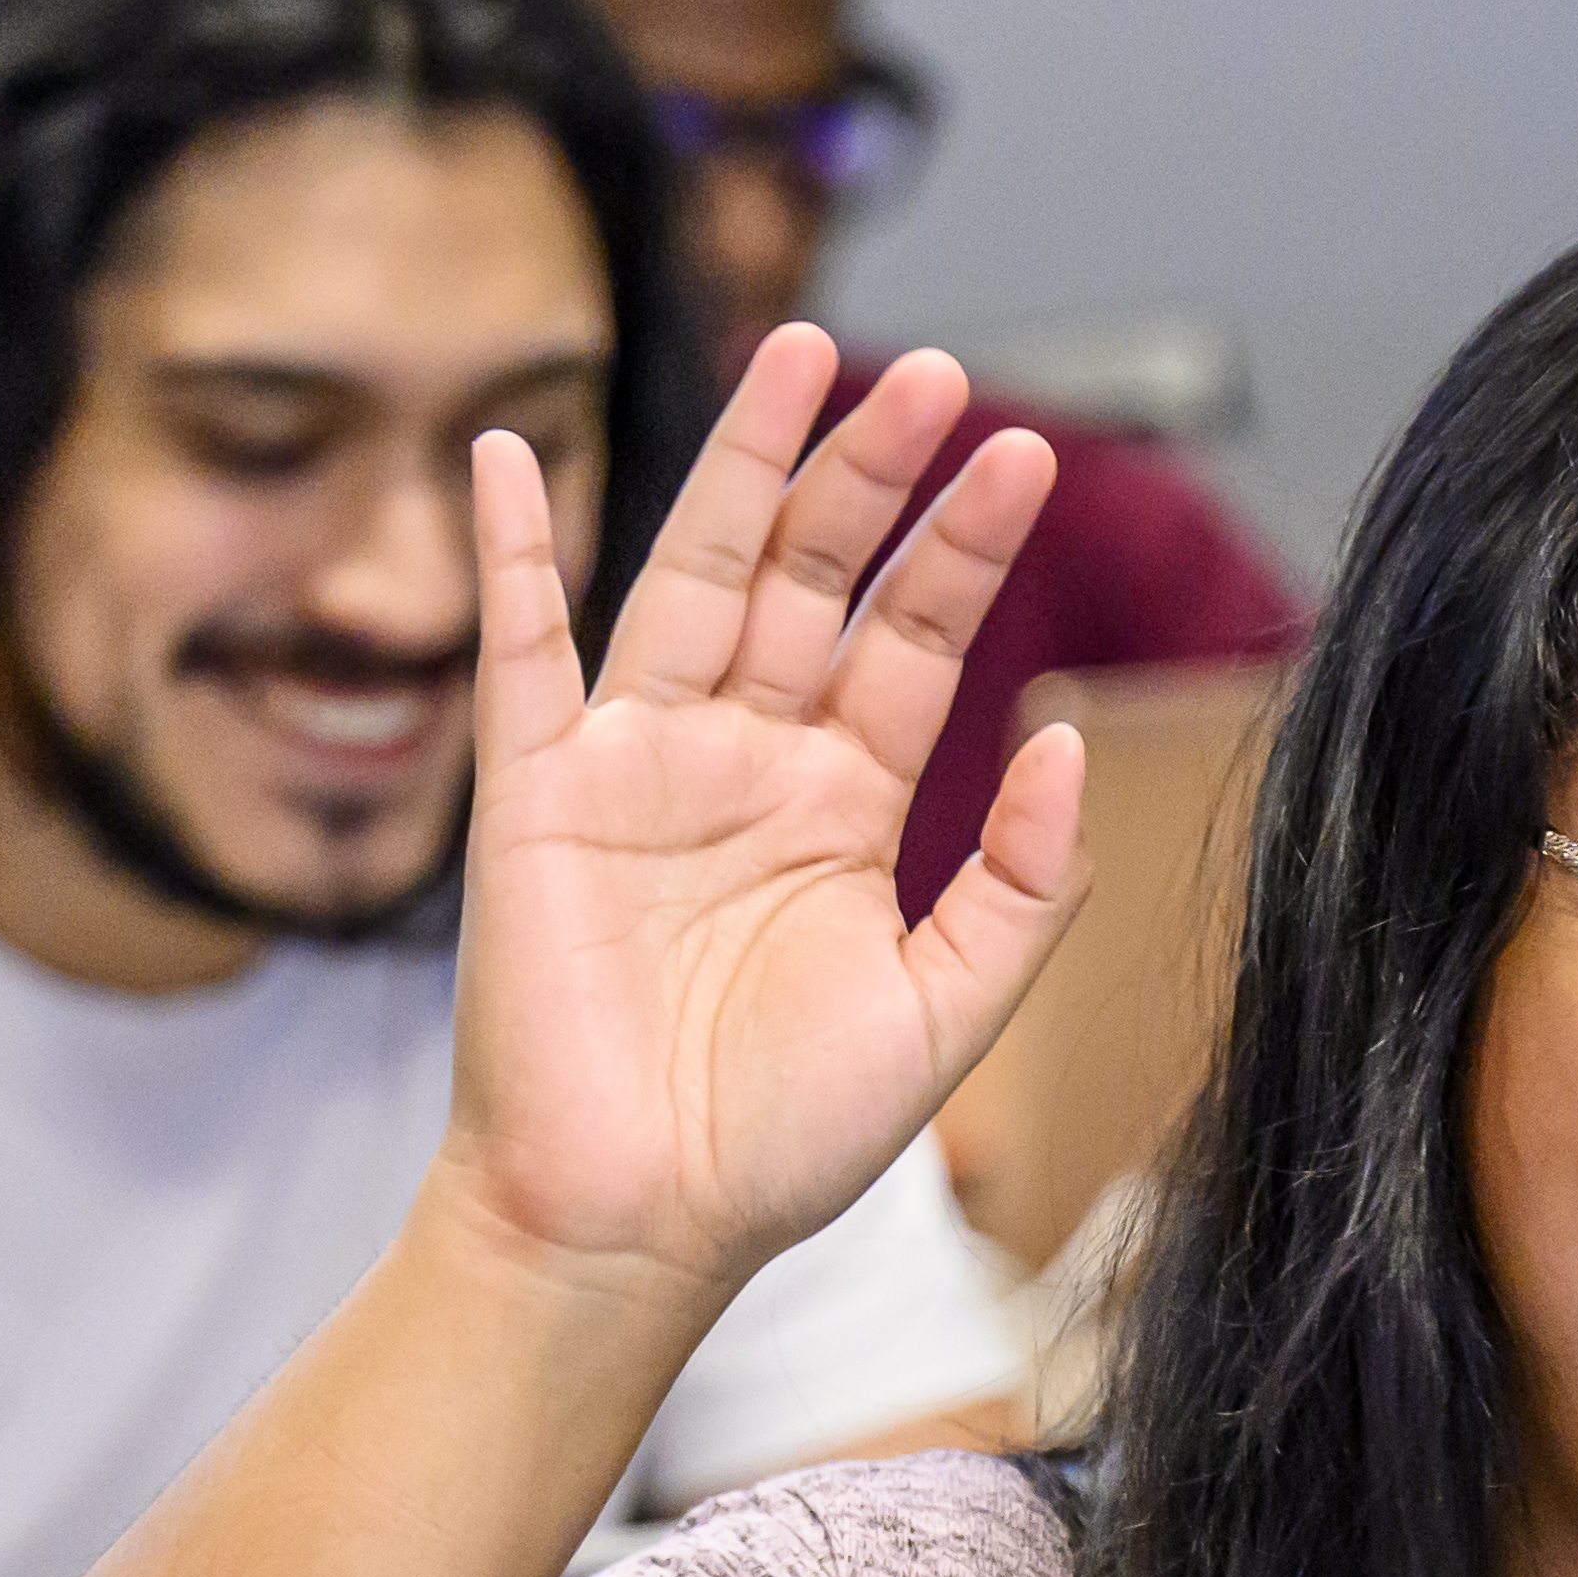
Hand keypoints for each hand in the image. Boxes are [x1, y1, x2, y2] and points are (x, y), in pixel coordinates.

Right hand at [425, 328, 1083, 1313]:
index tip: (1021, 457)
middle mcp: (741, 765)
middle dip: (869, 475)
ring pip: (692, 576)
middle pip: (811, 579)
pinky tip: (511, 453)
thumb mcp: (949, 1005)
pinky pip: (520, 652)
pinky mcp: (536, 797)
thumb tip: (1067, 734)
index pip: (910, 641)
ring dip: (744, 466)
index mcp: (838, 809)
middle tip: (931, 375)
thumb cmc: (782, 1138)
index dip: (961, 550)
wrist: (639, 1222)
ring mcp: (637, 768)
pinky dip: (510, 551)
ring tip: (800, 354)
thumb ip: (1021, 878)